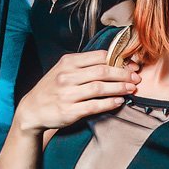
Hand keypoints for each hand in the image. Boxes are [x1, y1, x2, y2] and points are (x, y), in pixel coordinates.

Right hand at [15, 49, 140, 135]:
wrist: (32, 109)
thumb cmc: (52, 88)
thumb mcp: (63, 69)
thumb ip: (84, 65)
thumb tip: (113, 62)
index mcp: (68, 63)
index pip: (99, 57)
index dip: (118, 60)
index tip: (131, 65)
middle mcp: (67, 77)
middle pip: (102, 72)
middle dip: (123, 74)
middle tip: (135, 78)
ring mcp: (68, 94)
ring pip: (100, 88)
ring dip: (119, 88)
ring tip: (131, 89)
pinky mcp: (70, 111)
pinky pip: (94, 105)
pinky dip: (109, 103)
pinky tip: (119, 101)